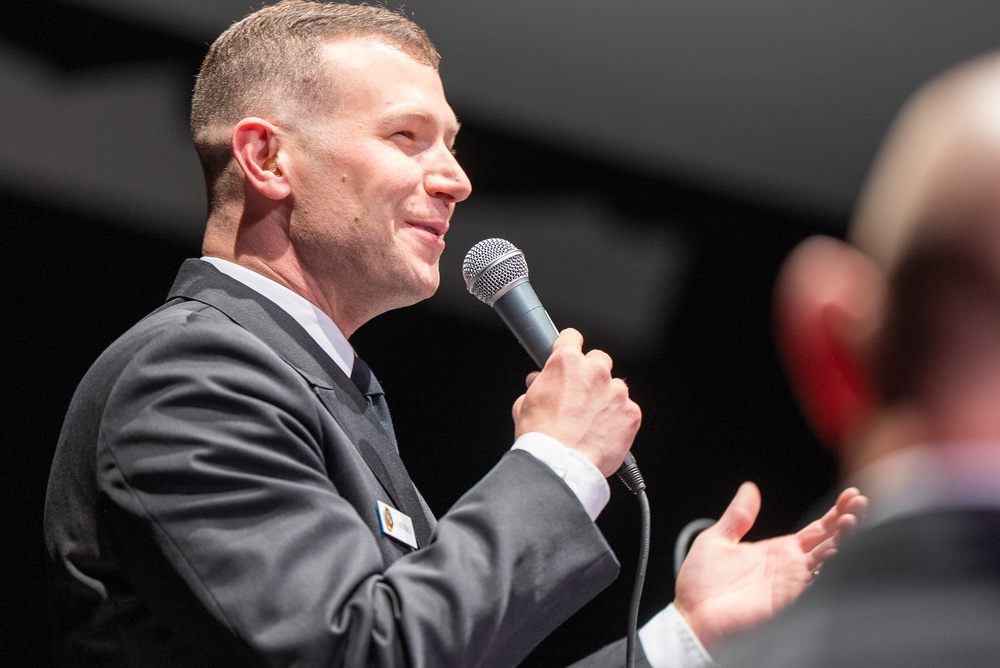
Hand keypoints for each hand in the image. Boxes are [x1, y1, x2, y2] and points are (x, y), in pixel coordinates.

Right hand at [511, 328, 640, 476]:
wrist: (560, 466)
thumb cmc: (541, 438)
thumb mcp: (524, 404)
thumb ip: (537, 387)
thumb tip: (539, 384)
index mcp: (566, 363)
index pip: (571, 337)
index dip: (568, 346)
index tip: (570, 352)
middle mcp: (594, 372)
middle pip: (599, 359)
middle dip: (590, 374)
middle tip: (579, 395)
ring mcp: (616, 392)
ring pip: (615, 386)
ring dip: (606, 398)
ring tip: (591, 421)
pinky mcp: (631, 414)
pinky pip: (627, 410)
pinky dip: (617, 419)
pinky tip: (602, 433)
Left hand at [673, 482, 866, 652]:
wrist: (690, 617)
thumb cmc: (700, 585)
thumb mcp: (717, 540)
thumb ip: (738, 515)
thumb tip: (749, 488)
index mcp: (777, 552)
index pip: (816, 530)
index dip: (834, 513)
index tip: (850, 494)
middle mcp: (790, 568)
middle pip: (830, 542)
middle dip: (847, 521)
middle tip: (859, 501)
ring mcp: (791, 585)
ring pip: (828, 560)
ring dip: (843, 540)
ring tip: (851, 518)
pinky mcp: (788, 601)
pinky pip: (815, 583)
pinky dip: (828, 568)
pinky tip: (837, 549)